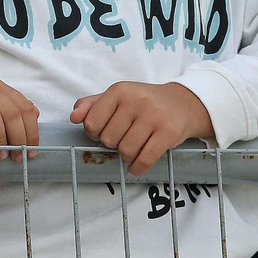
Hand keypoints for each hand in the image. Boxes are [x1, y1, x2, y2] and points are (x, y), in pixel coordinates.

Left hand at [71, 82, 213, 176]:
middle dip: (113, 144)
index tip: (106, 131)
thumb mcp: (118, 97)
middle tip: (124, 137)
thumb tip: (74, 116)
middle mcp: (136, 100)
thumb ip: (92, 105)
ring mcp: (153, 116)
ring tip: (134, 148)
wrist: (183, 104)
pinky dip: (137, 167)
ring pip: (125, 151)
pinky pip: (144, 160)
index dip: (95, 133)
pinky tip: (137, 164)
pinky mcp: (168, 133)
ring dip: (127, 156)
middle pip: (108, 139)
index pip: (92, 123)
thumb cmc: (144, 102)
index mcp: (120, 90)